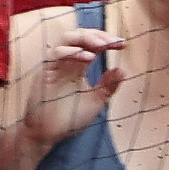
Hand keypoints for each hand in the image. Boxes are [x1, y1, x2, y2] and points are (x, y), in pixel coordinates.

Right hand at [23, 25, 120, 147]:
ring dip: (85, 38)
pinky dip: (71, 51)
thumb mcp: (96, 101)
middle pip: (80, 36)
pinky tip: (88, 57)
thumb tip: (122, 69)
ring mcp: (55, 66)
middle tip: (114, 42)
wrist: (48, 134)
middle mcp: (66, 62)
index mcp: (78, 67)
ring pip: (66, 39)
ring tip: (102, 45)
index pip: (91, 45)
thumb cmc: (69, 118)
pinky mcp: (45, 72)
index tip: (123, 44)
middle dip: (98, 35)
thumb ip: (107, 86)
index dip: (107, 41)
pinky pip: (55, 53)